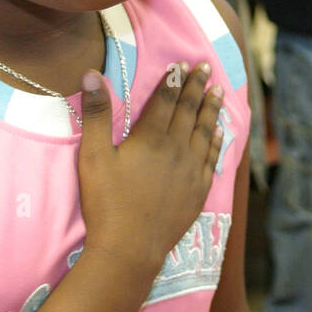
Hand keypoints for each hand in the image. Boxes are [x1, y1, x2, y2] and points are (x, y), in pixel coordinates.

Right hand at [76, 62, 222, 266]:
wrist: (130, 248)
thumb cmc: (106, 202)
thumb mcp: (93, 156)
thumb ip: (96, 114)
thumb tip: (91, 74)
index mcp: (151, 137)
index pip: (166, 100)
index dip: (173, 80)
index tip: (181, 63)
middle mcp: (177, 148)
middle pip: (188, 110)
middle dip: (196, 86)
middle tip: (205, 67)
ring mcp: (191, 169)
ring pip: (205, 130)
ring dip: (211, 108)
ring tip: (218, 90)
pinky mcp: (199, 190)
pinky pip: (212, 158)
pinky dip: (217, 141)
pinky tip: (220, 131)